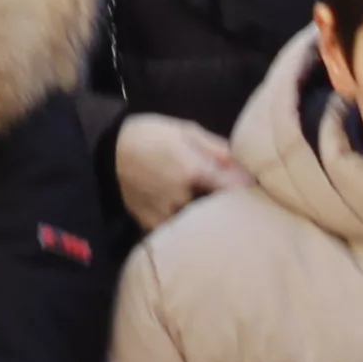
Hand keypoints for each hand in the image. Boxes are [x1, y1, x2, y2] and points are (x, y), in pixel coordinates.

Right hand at [113, 111, 250, 228]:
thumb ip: (218, 149)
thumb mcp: (186, 130)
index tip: (255, 190)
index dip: (248, 191)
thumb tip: (246, 168)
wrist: (106, 150)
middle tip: (236, 202)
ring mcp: (165, 214)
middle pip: (217, 210)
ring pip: (197, 223)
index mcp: (194, 170)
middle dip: (228, 207)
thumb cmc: (150, 134)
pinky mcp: (151, 225)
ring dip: (206, 219)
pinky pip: (177, 230)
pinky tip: (187, 219)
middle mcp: (182, 197)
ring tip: (211, 212)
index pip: (233, 189)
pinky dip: (185, 226)